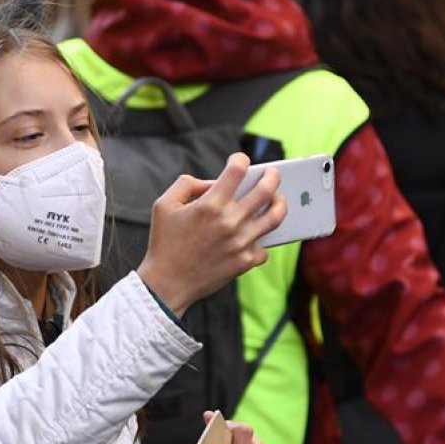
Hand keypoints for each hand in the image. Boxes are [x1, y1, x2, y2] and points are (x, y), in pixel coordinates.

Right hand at [138, 153, 285, 315]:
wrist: (167, 283)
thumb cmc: (164, 242)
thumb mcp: (164, 205)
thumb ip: (187, 184)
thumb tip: (212, 183)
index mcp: (210, 205)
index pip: (237, 170)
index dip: (240, 160)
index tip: (240, 161)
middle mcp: (229, 221)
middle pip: (266, 190)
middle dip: (273, 176)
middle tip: (273, 174)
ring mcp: (240, 243)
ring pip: (275, 217)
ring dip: (280, 204)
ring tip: (278, 199)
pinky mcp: (245, 262)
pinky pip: (264, 248)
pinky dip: (261, 241)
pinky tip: (256, 236)